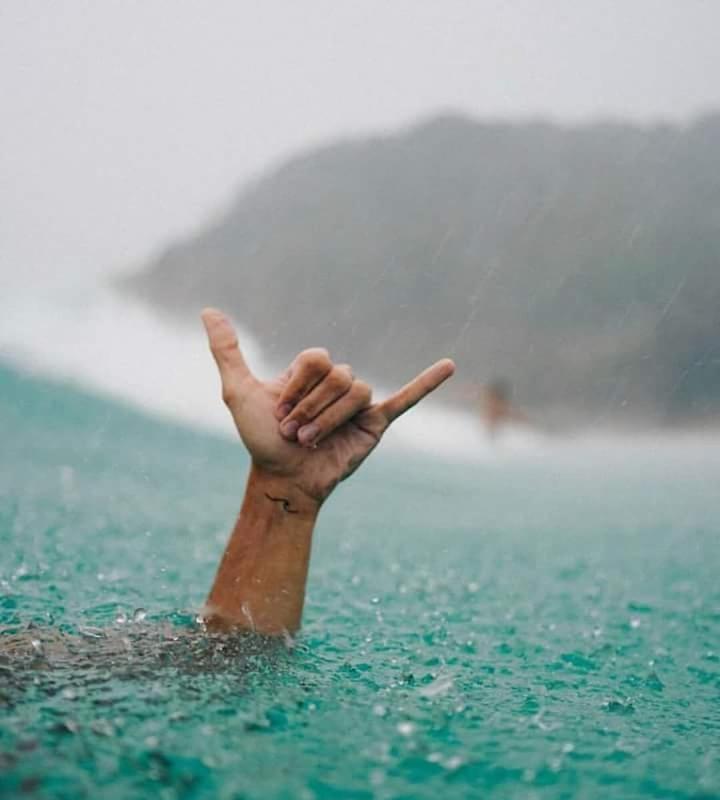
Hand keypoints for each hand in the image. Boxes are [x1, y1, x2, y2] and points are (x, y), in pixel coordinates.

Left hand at [201, 308, 454, 504]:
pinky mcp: (375, 423)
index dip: (296, 385)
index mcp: (310, 371)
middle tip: (293, 432)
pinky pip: (406, 399)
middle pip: (337, 375)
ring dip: (329, 418)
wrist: (282, 480)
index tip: (276, 411)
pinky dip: (427, 384)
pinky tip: (449, 366)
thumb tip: (208, 310)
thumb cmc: (260, 440)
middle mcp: (336, 383)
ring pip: (357, 390)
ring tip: (311, 440)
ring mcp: (358, 403)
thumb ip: (227, 351)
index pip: (317, 357)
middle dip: (310, 406)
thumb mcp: (238, 391)